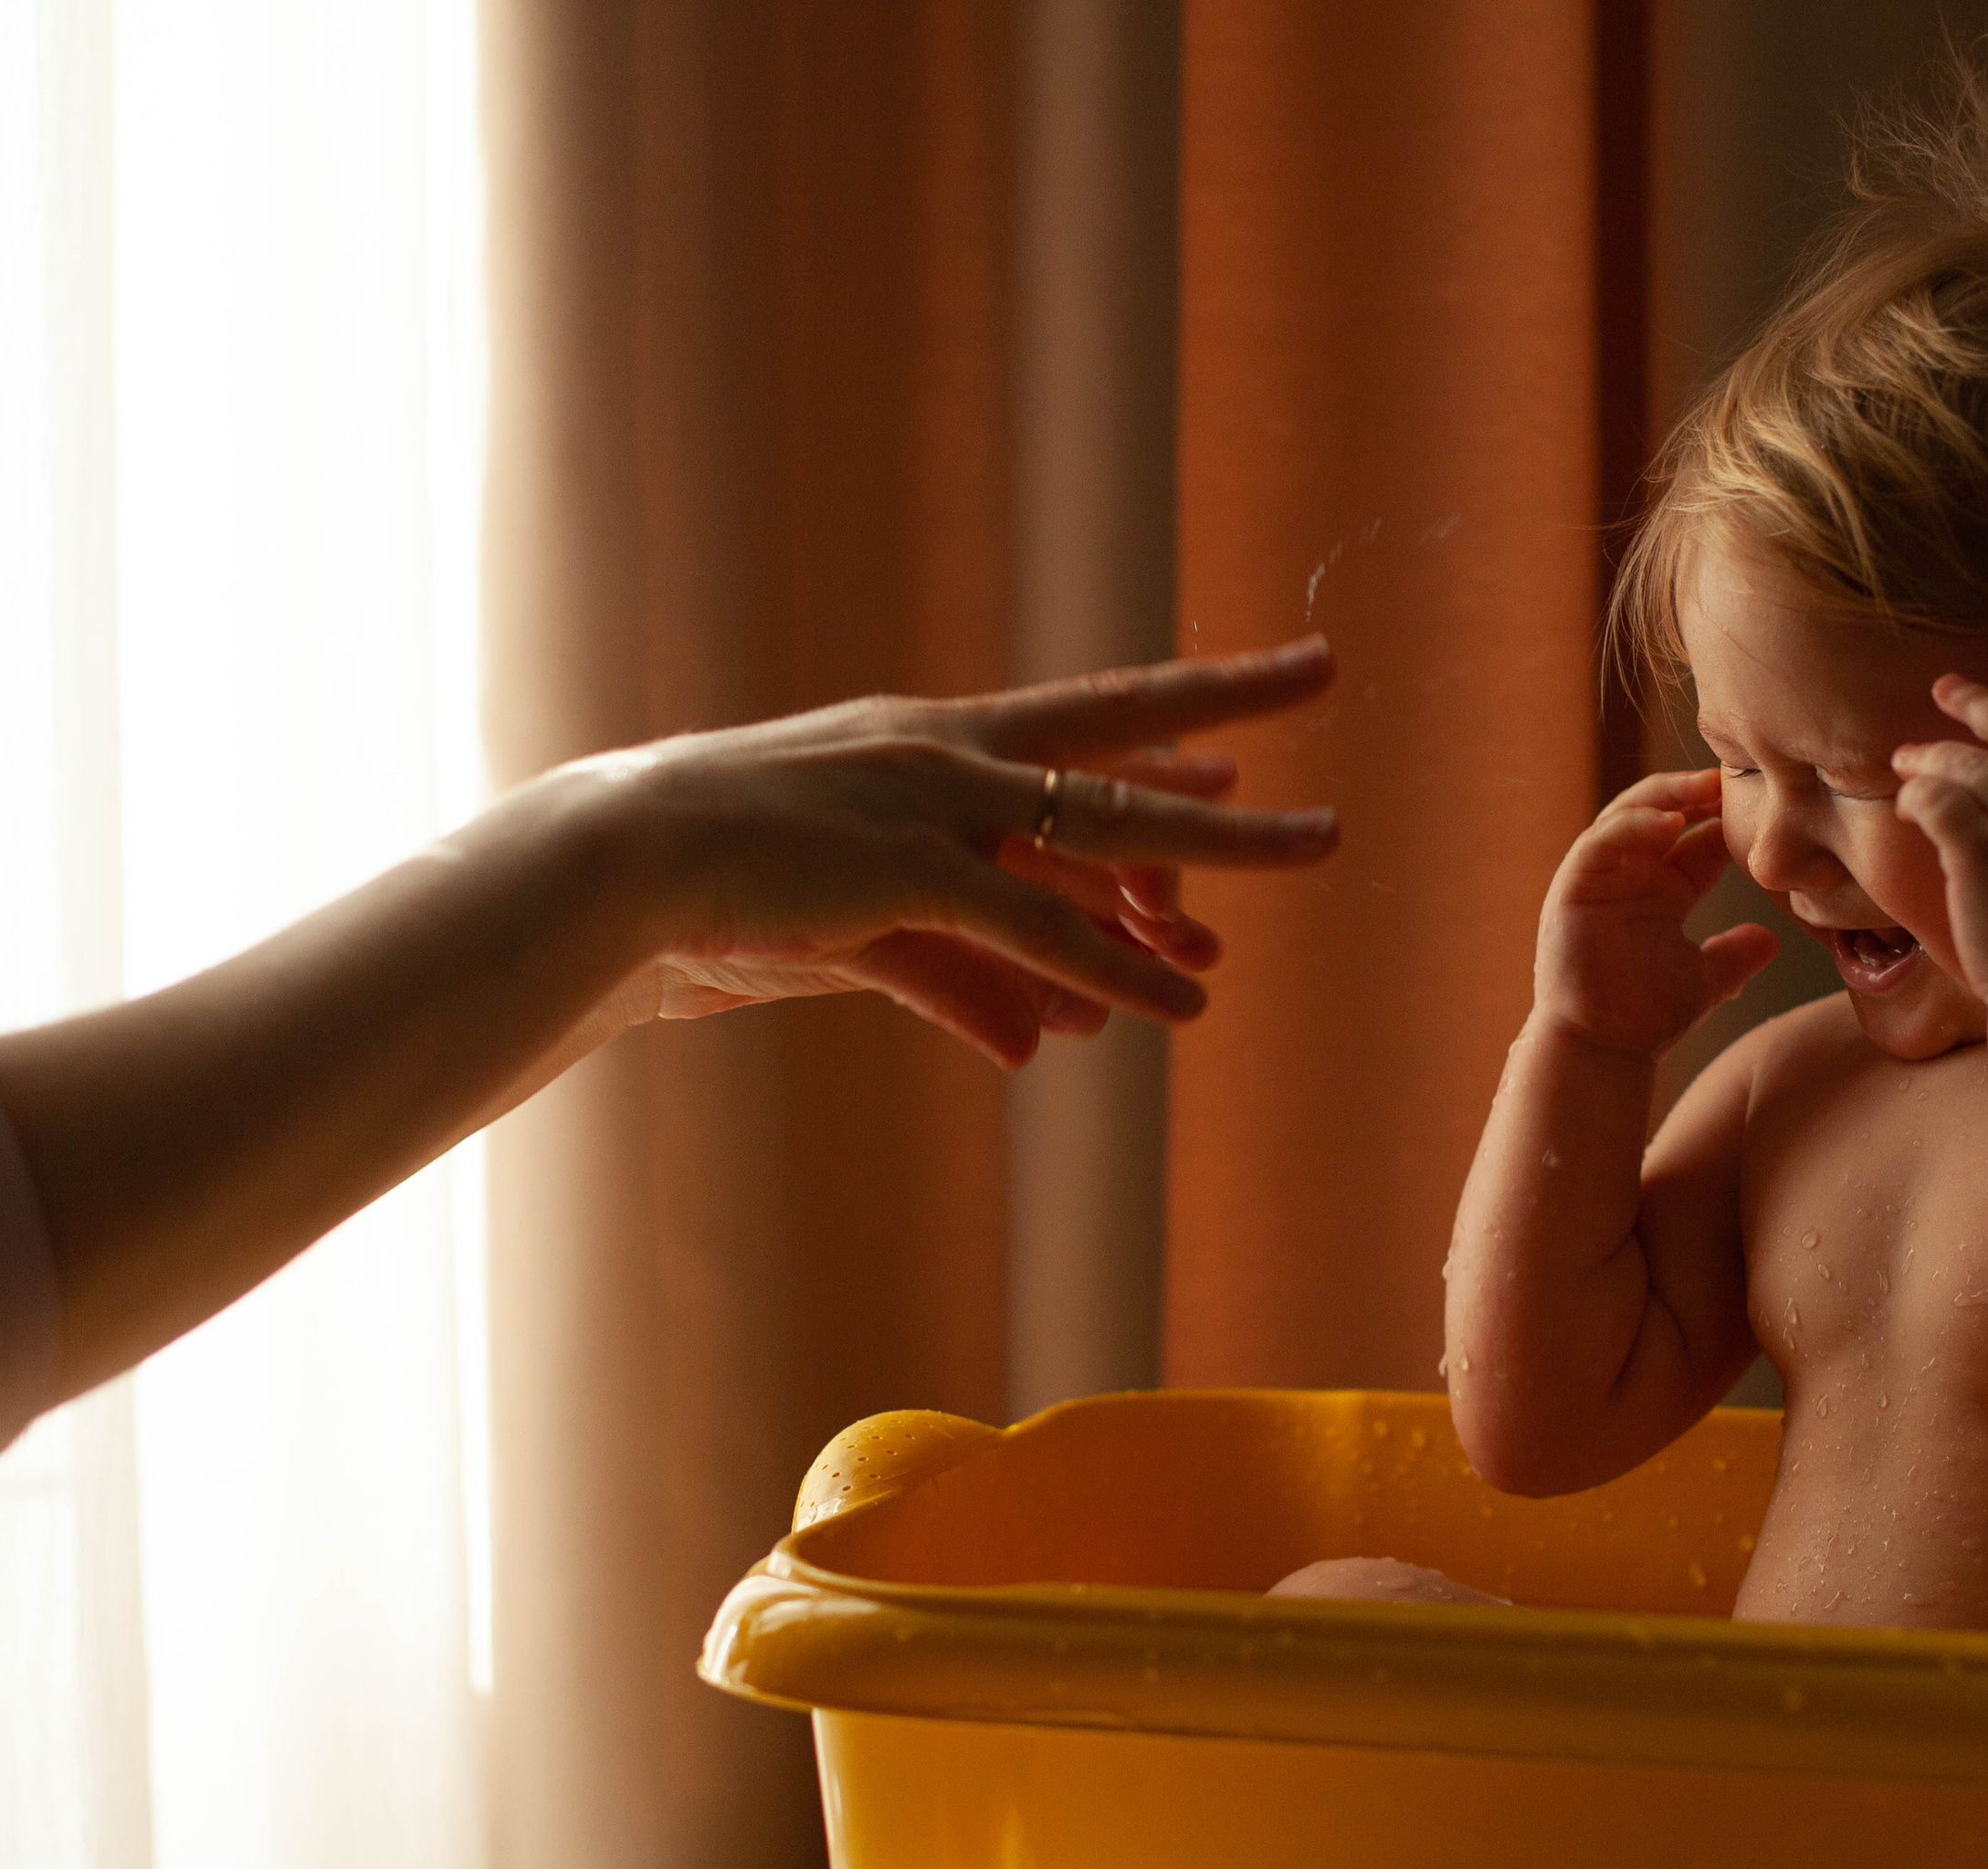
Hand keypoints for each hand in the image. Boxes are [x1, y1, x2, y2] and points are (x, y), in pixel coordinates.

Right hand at [573, 638, 1338, 1066]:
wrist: (620, 862)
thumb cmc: (724, 878)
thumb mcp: (854, 905)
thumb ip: (957, 958)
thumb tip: (1041, 1035)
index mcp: (932, 740)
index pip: (1074, 719)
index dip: (1164, 718)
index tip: (1239, 728)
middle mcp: (948, 754)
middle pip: (1116, 723)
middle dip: (1228, 696)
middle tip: (1321, 668)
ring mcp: (933, 805)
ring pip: (1107, 821)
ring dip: (1222, 837)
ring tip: (1322, 842)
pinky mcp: (907, 873)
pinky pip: (1034, 928)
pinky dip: (1112, 967)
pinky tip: (1182, 1000)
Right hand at [1534, 767, 1777, 1057]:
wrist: (1604, 1048)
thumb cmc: (1646, 1017)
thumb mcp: (1708, 978)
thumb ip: (1737, 954)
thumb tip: (1772, 939)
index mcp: (1664, 890)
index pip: (1700, 837)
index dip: (1729, 817)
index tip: (1768, 802)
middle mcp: (1631, 876)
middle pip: (1665, 812)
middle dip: (1699, 792)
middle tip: (1738, 776)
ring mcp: (1600, 878)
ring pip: (1630, 815)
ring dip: (1667, 796)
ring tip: (1705, 785)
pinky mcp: (1574, 886)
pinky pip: (1600, 841)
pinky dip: (1632, 826)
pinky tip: (1669, 821)